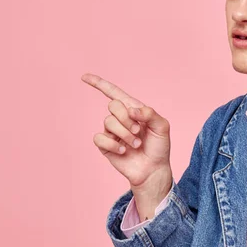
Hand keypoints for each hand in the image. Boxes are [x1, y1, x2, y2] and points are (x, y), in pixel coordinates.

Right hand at [82, 73, 171, 195]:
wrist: (153, 169)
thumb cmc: (159, 147)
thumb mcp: (162, 127)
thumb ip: (150, 113)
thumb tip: (131, 110)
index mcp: (134, 109)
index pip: (114, 93)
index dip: (99, 84)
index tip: (84, 77)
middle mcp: (121, 118)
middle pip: (113, 105)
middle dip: (126, 118)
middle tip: (138, 131)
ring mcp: (112, 132)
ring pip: (108, 122)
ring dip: (124, 134)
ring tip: (136, 144)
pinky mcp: (105, 145)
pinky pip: (99, 138)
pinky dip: (112, 144)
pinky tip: (123, 151)